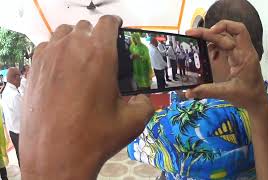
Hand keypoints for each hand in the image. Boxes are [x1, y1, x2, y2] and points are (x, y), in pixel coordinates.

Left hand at [20, 16, 153, 178]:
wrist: (56, 157)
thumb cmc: (96, 136)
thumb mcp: (133, 121)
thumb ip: (145, 103)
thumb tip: (143, 98)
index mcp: (100, 54)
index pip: (108, 23)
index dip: (116, 25)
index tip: (118, 34)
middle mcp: (73, 48)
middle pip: (85, 27)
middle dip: (96, 36)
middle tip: (102, 56)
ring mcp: (49, 56)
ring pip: (63, 34)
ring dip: (74, 41)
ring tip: (81, 60)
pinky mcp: (33, 68)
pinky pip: (46, 47)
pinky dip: (55, 51)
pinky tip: (61, 70)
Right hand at [185, 20, 266, 109]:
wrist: (257, 102)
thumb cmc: (247, 96)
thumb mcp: (227, 93)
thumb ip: (207, 91)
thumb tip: (188, 92)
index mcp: (245, 56)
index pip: (236, 33)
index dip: (221, 28)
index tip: (206, 32)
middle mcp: (244, 51)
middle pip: (228, 32)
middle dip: (209, 31)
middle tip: (190, 33)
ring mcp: (240, 53)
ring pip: (226, 37)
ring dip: (211, 37)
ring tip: (196, 42)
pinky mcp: (236, 57)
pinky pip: (225, 45)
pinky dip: (214, 46)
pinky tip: (207, 53)